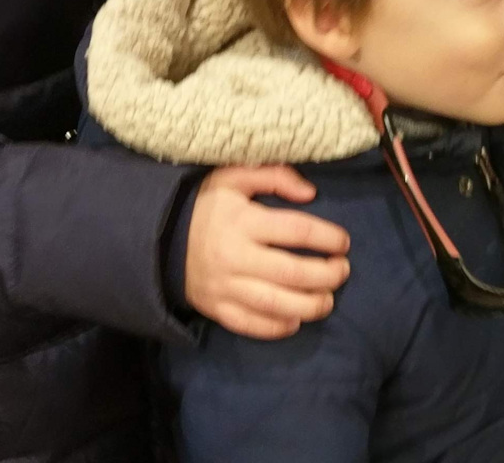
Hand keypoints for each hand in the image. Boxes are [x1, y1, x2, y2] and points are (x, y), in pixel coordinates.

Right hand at [184, 165, 350, 339]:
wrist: (160, 238)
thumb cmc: (206, 206)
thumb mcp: (233, 177)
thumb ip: (273, 176)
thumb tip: (310, 193)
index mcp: (242, 220)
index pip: (297, 230)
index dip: (327, 237)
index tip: (343, 242)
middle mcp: (235, 256)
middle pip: (292, 272)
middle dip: (327, 274)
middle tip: (342, 270)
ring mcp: (225, 286)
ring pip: (276, 304)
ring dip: (311, 305)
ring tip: (328, 300)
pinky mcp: (217, 308)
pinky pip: (252, 324)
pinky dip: (277, 327)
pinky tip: (296, 321)